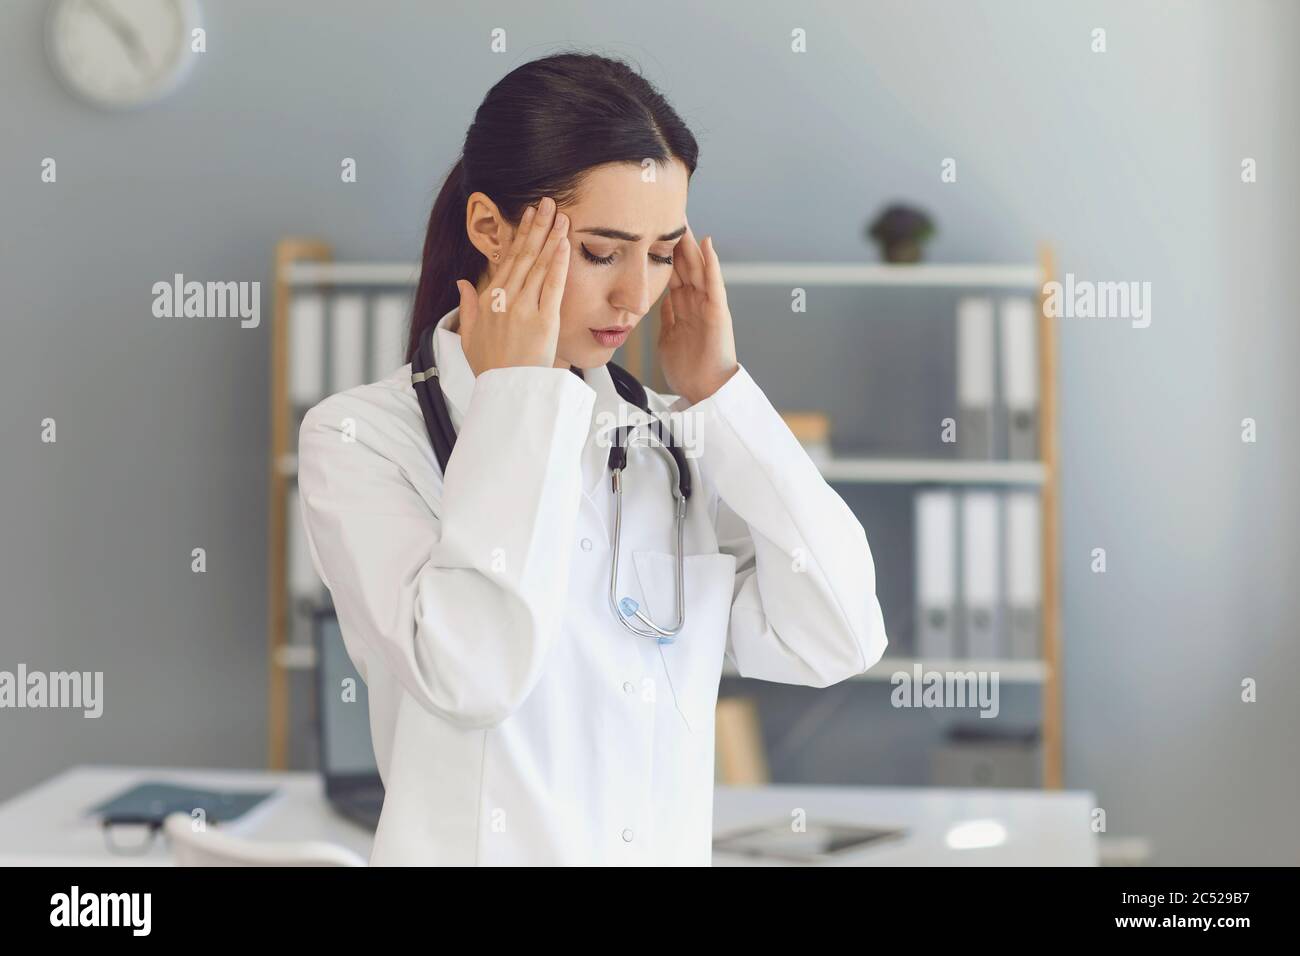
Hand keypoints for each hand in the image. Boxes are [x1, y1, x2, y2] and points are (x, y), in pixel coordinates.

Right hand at [456, 197, 569, 375]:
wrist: (505, 391)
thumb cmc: (490, 367)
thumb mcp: (468, 336)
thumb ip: (466, 306)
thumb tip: (462, 283)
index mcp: (488, 300)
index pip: (508, 260)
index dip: (519, 236)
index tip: (527, 217)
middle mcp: (505, 299)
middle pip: (524, 255)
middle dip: (536, 226)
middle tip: (546, 202)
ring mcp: (524, 308)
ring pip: (539, 265)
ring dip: (550, 237)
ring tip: (560, 215)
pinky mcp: (543, 320)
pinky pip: (553, 286)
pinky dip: (559, 263)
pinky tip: (564, 243)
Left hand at [658, 220, 738, 405]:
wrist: (704, 390)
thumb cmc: (688, 370)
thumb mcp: (668, 337)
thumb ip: (666, 317)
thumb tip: (658, 301)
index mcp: (682, 307)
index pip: (670, 272)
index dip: (661, 252)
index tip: (650, 232)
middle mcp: (695, 302)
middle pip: (683, 264)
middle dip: (675, 241)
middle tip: (666, 215)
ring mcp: (707, 305)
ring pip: (697, 268)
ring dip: (691, 245)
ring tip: (684, 221)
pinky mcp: (717, 312)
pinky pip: (714, 284)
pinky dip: (711, 264)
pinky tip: (707, 245)